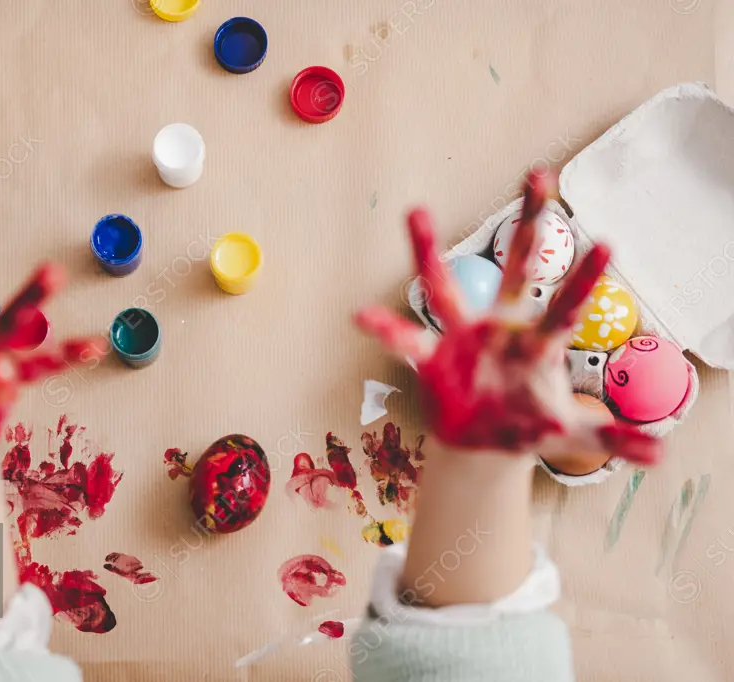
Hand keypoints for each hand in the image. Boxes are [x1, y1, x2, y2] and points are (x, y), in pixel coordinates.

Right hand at [355, 172, 659, 464]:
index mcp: (537, 343)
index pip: (565, 307)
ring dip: (428, 251)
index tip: (607, 243)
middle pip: (517, 266)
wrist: (482, 441)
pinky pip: (405, 341)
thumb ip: (609, 438)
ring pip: (444, 286)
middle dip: (528, 222)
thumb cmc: (527, 425)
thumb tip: (660, 455)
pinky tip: (361, 315)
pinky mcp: (432, 357)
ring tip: (416, 210)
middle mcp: (501, 326)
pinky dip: (385, 330)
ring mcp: (463, 337)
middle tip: (539, 173)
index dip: (583, 279)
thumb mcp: (567, 433)